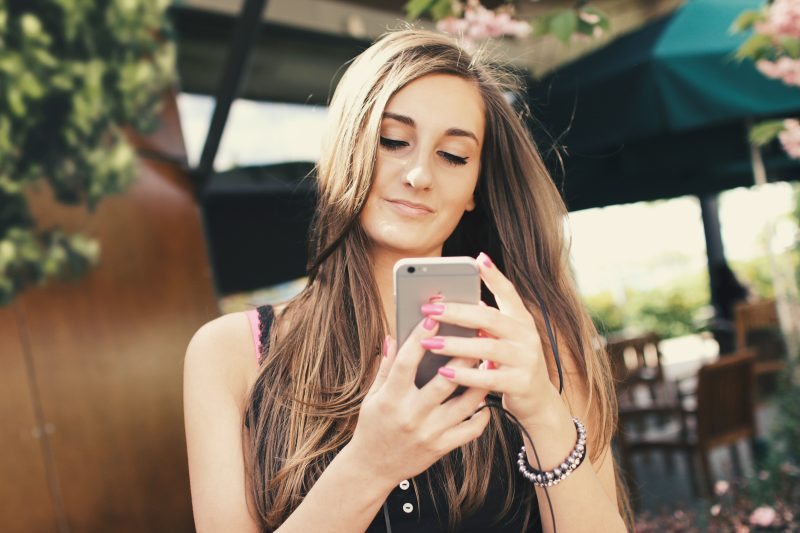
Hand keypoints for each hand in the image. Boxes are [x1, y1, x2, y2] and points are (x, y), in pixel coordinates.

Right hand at [347, 317, 490, 485]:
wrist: (373, 468)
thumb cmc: (373, 427)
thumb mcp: (373, 395)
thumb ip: (386, 367)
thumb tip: (393, 336)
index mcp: (391, 399)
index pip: (406, 362)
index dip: (419, 338)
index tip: (433, 319)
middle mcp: (412, 415)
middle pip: (444, 381)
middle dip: (463, 356)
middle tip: (476, 336)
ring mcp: (429, 433)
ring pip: (465, 404)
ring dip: (480, 382)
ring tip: (489, 363)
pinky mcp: (442, 447)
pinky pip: (471, 430)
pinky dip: (483, 415)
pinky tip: (485, 400)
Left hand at [419, 252, 560, 428]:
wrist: (537, 400)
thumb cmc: (511, 363)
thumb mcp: (504, 338)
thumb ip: (486, 322)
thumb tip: (452, 303)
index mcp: (521, 320)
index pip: (508, 292)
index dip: (494, 276)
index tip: (478, 259)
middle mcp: (527, 336)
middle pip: (489, 318)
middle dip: (456, 312)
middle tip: (429, 309)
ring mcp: (526, 359)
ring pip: (486, 347)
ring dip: (454, 344)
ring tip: (428, 342)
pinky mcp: (520, 383)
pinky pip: (487, 377)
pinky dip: (464, 375)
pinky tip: (443, 372)